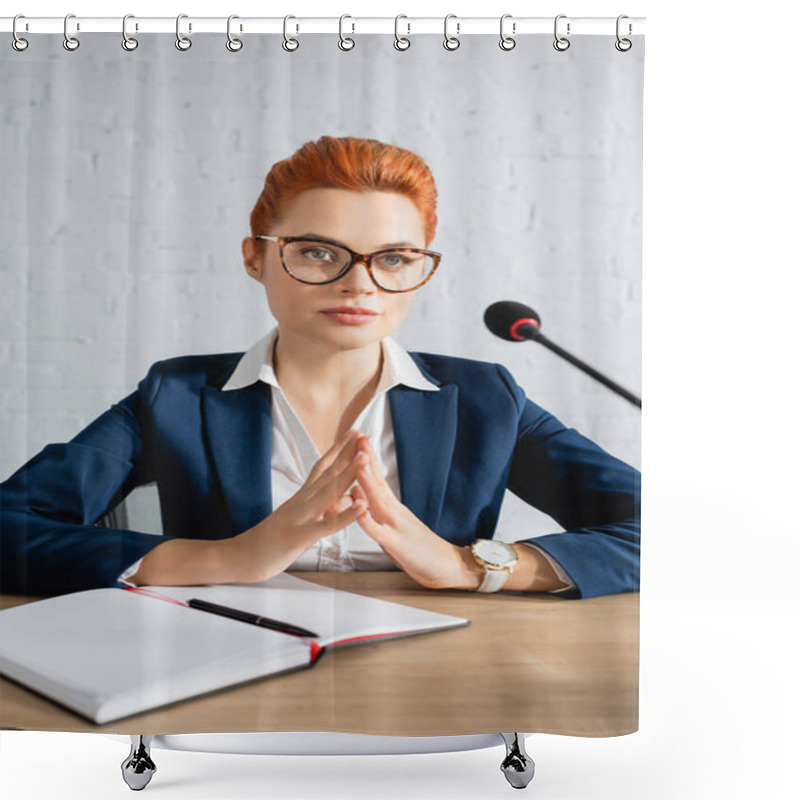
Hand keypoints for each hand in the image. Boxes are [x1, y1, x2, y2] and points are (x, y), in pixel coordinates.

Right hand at [229, 429, 367, 582]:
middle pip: (328, 473)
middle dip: (348, 454)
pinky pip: (325, 525)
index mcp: (302, 498)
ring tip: (366, 459)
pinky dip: (344, 516)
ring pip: (328, 493)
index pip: (323, 468)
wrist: (240, 557)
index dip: (339, 450)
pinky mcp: (298, 537)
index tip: (354, 433)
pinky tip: (360, 507)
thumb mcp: (302, 521)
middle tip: (365, 434)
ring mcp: (299, 517)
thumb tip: (347, 498)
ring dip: (348, 475)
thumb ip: (325, 509)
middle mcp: (301, 502)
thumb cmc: (272, 541)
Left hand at [349, 433, 476, 589]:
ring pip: (379, 501)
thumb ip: (375, 508)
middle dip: (367, 459)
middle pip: (379, 482)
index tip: (358, 438)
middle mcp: (395, 513)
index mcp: (393, 508)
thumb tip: (355, 490)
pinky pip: (381, 533)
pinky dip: (369, 522)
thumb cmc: (419, 549)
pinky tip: (359, 511)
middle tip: (358, 437)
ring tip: (358, 462)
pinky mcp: (398, 546)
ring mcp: (397, 528)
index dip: (367, 458)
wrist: (450, 567)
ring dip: (368, 481)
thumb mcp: (394, 525)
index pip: (378, 478)